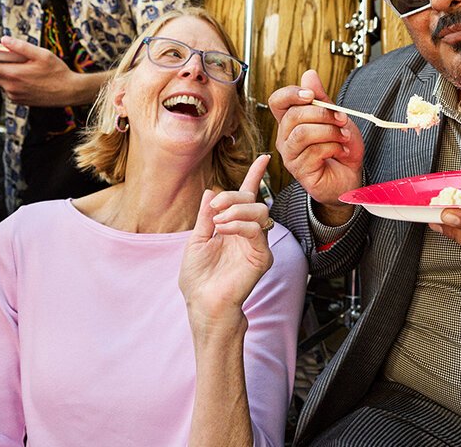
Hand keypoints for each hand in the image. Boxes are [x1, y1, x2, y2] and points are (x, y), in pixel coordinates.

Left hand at [0, 36, 84, 106]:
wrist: (69, 92)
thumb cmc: (58, 72)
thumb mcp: (42, 54)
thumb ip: (20, 47)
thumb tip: (4, 40)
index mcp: (14, 74)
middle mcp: (10, 87)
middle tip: (8, 56)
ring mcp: (14, 95)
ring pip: (1, 80)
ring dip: (6, 73)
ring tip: (26, 69)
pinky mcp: (19, 101)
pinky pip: (9, 88)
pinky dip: (13, 81)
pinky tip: (29, 79)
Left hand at [180, 155, 272, 331]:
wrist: (203, 303)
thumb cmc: (198, 278)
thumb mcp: (196, 240)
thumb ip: (206, 216)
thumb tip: (213, 190)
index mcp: (233, 226)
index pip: (248, 196)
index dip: (255, 176)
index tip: (264, 157)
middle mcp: (248, 233)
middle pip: (253, 200)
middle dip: (233, 197)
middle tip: (215, 208)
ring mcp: (257, 244)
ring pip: (260, 212)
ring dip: (237, 210)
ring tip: (219, 222)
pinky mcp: (262, 257)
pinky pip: (257, 230)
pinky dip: (240, 225)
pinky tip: (224, 230)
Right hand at [268, 69, 362, 215]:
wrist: (351, 177)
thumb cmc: (341, 149)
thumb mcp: (336, 118)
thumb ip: (322, 99)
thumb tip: (309, 74)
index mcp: (291, 121)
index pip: (277, 101)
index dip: (291, 94)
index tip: (312, 95)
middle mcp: (286, 137)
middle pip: (293, 115)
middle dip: (323, 114)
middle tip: (341, 119)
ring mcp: (290, 155)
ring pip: (303, 133)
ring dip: (330, 132)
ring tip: (343, 137)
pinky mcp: (299, 170)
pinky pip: (314, 151)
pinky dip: (333, 147)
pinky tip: (341, 151)